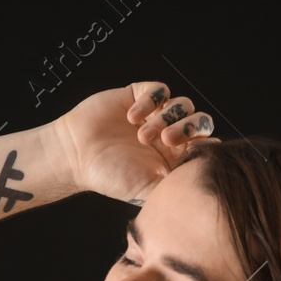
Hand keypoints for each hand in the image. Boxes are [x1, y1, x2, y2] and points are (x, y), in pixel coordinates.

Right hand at [50, 81, 215, 202]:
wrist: (76, 156)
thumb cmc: (109, 176)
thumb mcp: (146, 190)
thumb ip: (174, 187)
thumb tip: (202, 182)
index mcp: (175, 156)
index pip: (205, 143)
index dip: (203, 145)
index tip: (189, 153)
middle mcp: (168, 133)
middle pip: (200, 121)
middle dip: (188, 128)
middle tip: (166, 140)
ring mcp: (155, 113)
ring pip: (182, 104)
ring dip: (166, 118)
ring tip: (142, 134)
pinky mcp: (139, 96)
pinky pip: (160, 90)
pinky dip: (150, 101)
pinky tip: (132, 117)